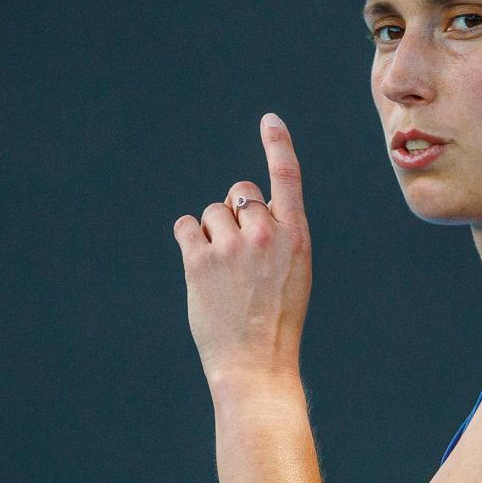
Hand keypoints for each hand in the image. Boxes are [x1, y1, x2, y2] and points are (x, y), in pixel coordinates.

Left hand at [172, 113, 312, 383]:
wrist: (257, 362)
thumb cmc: (276, 319)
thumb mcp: (293, 272)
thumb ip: (277, 234)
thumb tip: (241, 203)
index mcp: (295, 236)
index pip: (287, 177)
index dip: (278, 145)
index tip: (270, 120)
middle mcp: (265, 234)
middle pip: (239, 193)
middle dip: (233, 212)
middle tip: (237, 252)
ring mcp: (231, 247)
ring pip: (210, 212)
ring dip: (210, 233)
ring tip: (222, 272)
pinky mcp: (200, 261)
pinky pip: (185, 227)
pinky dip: (188, 240)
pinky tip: (199, 267)